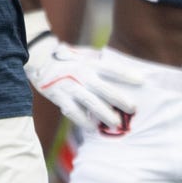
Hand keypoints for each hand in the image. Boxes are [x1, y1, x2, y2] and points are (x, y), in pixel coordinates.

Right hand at [25, 37, 141, 131]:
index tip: (141, 81)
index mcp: (90, 62)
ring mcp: (71, 87)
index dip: (126, 74)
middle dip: (120, 100)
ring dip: (105, 115)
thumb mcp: (86, 54)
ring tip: (116, 124)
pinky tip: (93, 128)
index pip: (111, 68)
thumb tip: (126, 71)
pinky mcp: (60, 97)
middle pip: (104, 89)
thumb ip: (102, 62)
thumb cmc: (70, 58)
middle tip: (133, 109)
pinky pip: (74, 112)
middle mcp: (82, 74)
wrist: (41, 60)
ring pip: (91, 103)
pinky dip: (83, 121)